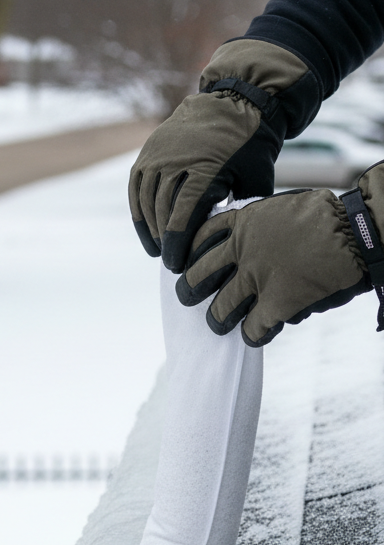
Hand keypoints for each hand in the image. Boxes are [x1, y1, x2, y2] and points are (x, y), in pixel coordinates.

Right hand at [129, 39, 319, 272]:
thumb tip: (224, 244)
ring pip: (147, 202)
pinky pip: (137, 189)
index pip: (182, 219)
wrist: (236, 101)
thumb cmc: (251, 146)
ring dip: (152, 230)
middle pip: (162, 213)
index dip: (177, 246)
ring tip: (160, 248)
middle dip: (166, 242)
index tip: (177, 266)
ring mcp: (159, 156)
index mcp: (205, 171)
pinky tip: (148, 232)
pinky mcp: (148, 153)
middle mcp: (176, 162)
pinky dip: (139, 213)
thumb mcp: (256, 179)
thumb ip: (240, 211)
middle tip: (172, 262)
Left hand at [175, 188, 369, 346]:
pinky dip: (253, 336)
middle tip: (189, 297)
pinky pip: (252, 330)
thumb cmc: (329, 217)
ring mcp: (256, 280)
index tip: (187, 264)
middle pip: (197, 277)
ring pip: (219, 310)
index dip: (190, 254)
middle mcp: (243, 251)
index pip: (200, 239)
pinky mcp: (275, 305)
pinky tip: (257, 335)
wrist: (358, 232)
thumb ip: (260, 225)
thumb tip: (246, 240)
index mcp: (245, 223)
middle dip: (189, 290)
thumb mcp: (283, 209)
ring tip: (219, 324)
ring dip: (217, 320)